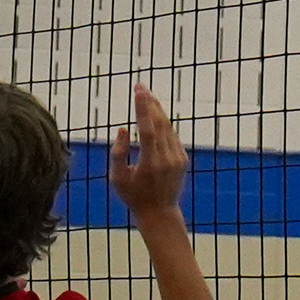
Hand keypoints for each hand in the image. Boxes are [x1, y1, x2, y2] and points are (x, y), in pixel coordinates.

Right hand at [108, 85, 189, 220]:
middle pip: (159, 124)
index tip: (138, 91)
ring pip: (168, 127)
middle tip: (140, 86)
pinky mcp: (182, 158)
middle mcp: (167, 159)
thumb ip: (118, 153)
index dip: (143, 108)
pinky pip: (172, 135)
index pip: (148, 129)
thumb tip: (123, 129)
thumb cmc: (134, 196)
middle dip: (150, 102)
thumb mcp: (117, 178)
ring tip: (147, 95)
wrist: (160, 213)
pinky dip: (163, 123)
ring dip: (157, 110)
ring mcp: (177, 158)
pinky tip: (154, 114)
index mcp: (150, 163)